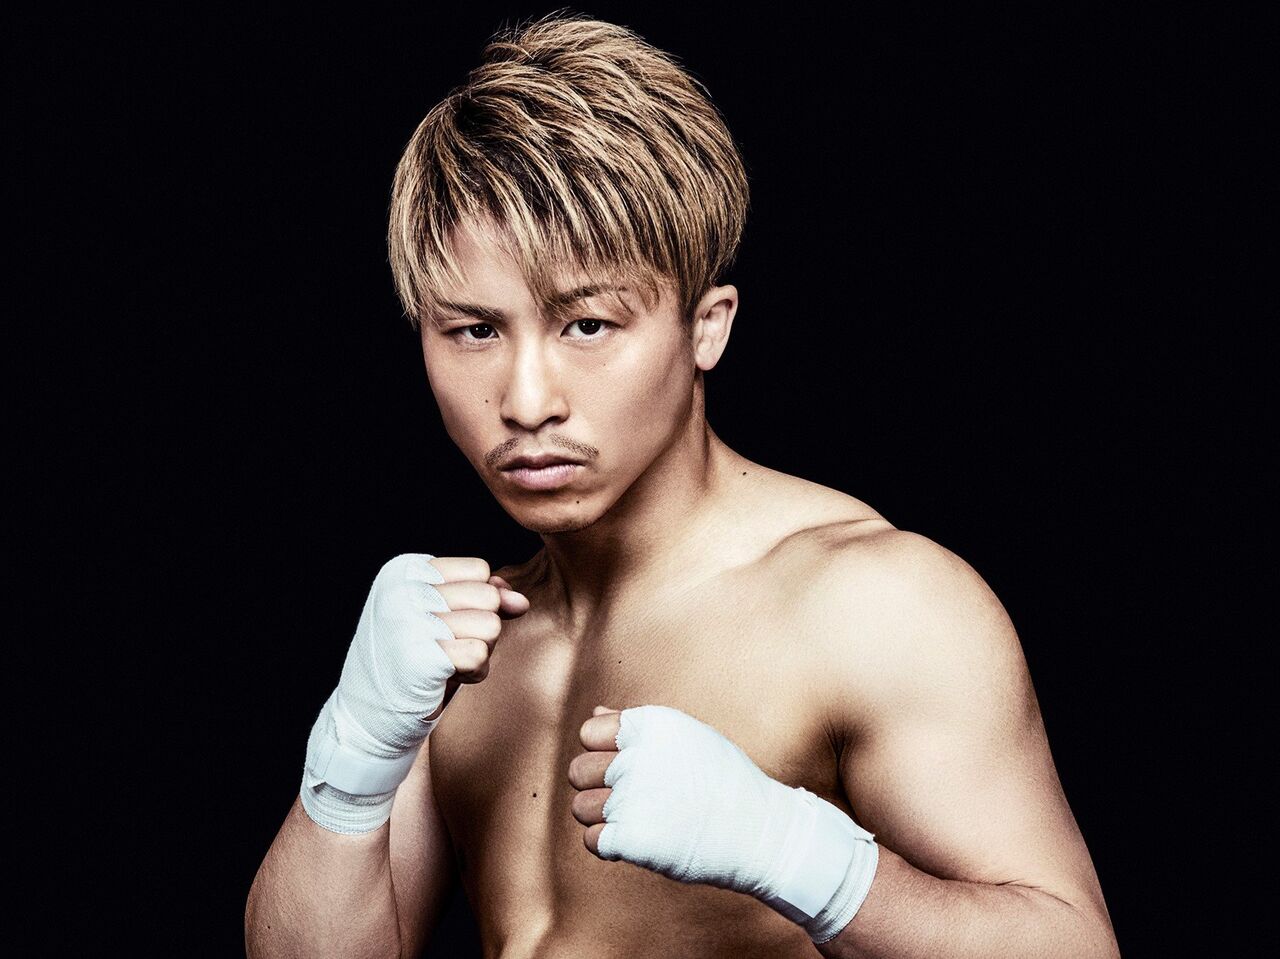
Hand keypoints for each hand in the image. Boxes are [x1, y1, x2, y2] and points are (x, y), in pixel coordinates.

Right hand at [300, 553, 528, 832]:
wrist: (372, 715)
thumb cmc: (415, 659)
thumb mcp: (446, 615)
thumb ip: (484, 596)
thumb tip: (520, 601)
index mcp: (403, 570)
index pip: (479, 569)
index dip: (478, 601)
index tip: (444, 622)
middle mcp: (402, 589)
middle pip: (488, 596)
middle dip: (481, 626)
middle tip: (447, 646)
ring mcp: (409, 622)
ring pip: (491, 625)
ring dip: (480, 650)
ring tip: (446, 661)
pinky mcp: (421, 658)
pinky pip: (481, 655)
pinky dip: (474, 671)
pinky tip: (447, 678)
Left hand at [568, 703, 878, 940]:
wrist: (760, 832)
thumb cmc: (724, 781)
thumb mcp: (688, 738)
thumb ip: (638, 727)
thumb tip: (595, 714)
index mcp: (650, 724)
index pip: (589, 734)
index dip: (606, 753)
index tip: (632, 767)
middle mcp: (635, 756)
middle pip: (579, 771)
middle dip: (598, 786)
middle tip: (634, 798)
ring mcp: (631, 798)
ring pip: (580, 808)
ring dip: (603, 818)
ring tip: (640, 820)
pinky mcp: (630, 838)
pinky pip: (592, 840)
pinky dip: (611, 845)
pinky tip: (641, 840)